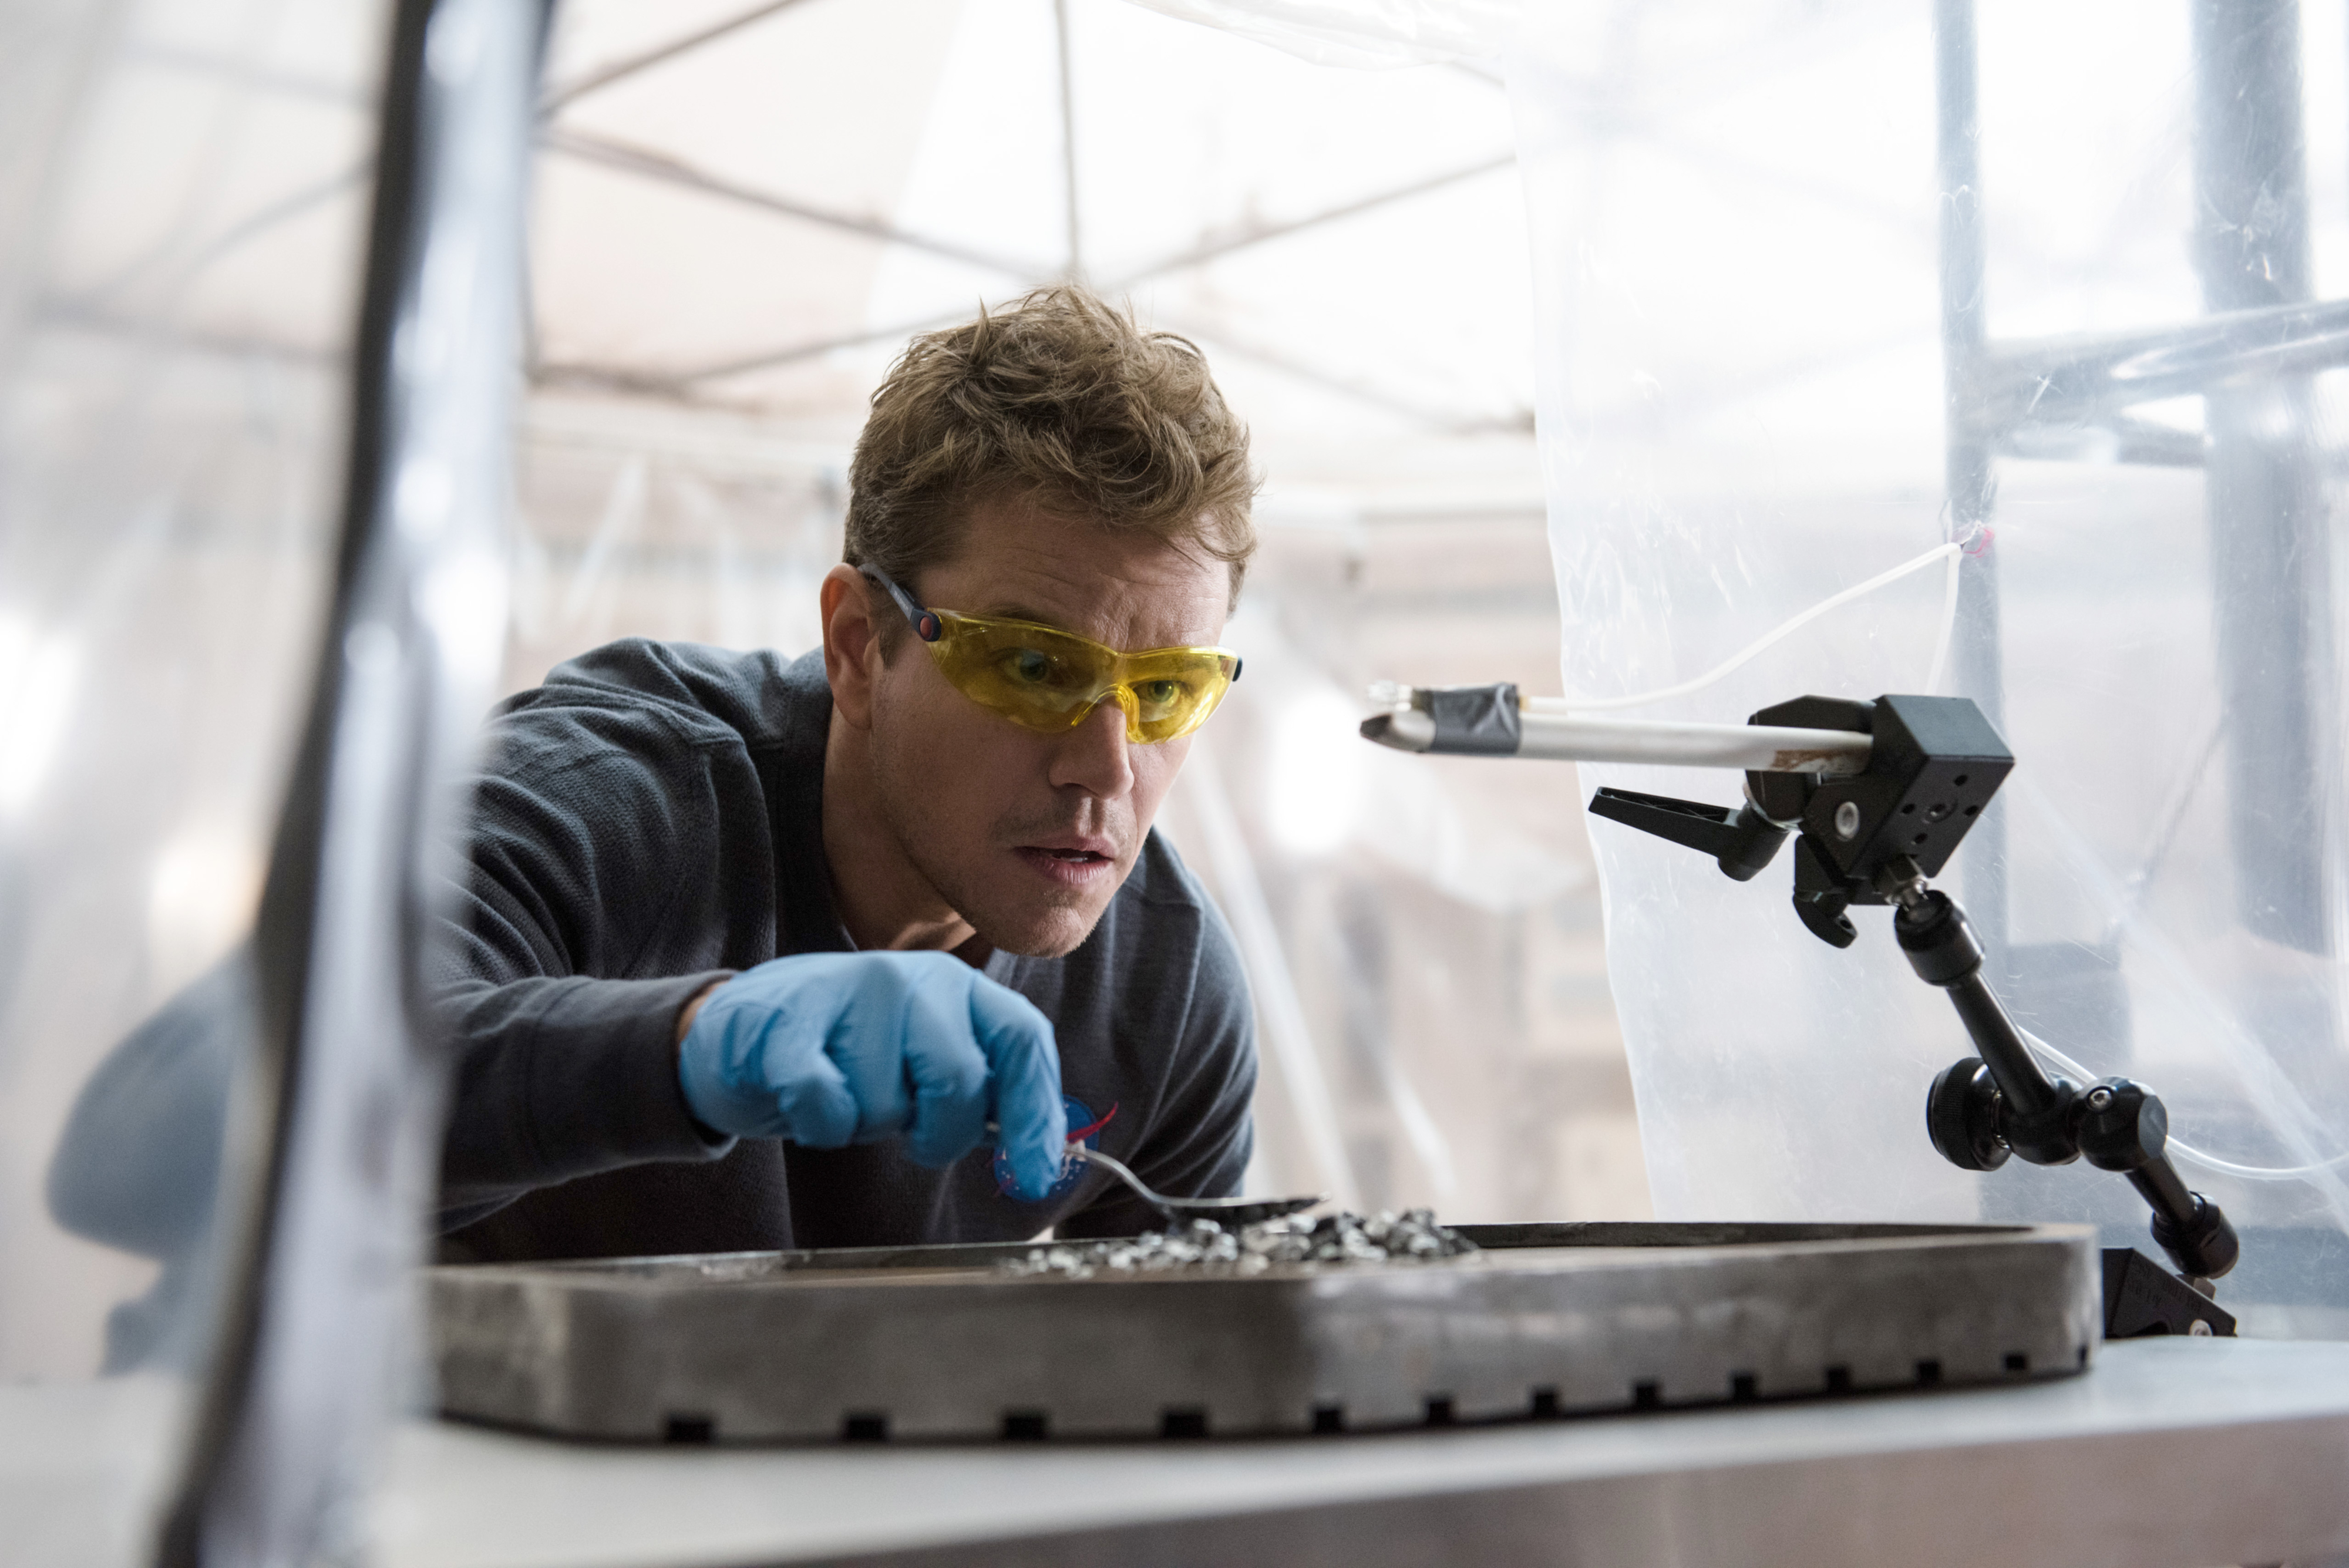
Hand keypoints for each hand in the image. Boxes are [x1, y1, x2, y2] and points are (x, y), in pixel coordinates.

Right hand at [675, 952, 1067, 1198]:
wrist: (738, 1029)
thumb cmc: (845, 1055)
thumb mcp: (923, 1057)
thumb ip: (981, 1089)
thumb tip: (1040, 1153)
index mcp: (957, 986)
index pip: (1023, 1040)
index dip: (1036, 1114)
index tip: (1035, 1175)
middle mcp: (910, 979)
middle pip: (961, 1080)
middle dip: (941, 1132)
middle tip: (908, 1130)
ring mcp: (847, 994)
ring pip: (887, 1103)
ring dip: (866, 1125)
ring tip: (845, 1094)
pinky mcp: (786, 1026)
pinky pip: (826, 1106)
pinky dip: (819, 1126)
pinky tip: (804, 1101)